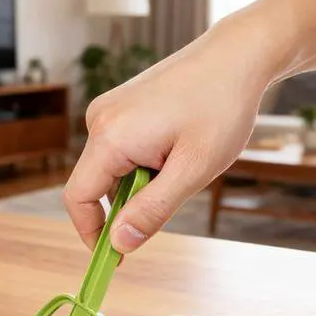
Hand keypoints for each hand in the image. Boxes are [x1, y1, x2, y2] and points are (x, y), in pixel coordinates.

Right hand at [64, 21, 271, 252]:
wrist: (237, 57)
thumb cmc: (221, 108)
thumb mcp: (192, 170)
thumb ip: (152, 210)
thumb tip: (119, 244)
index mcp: (110, 136)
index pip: (78, 198)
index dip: (92, 233)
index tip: (115, 257)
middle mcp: (100, 120)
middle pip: (97, 185)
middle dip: (129, 205)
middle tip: (174, 197)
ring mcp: (111, 111)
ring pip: (114, 170)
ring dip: (143, 184)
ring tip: (184, 164)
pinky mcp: (124, 108)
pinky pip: (123, 151)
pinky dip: (146, 166)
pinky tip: (178, 151)